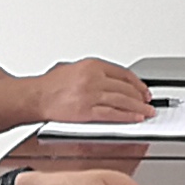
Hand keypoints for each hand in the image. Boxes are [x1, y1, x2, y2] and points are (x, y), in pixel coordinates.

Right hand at [35, 55, 161, 125]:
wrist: (36, 97)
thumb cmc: (50, 85)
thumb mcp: (74, 67)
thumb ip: (92, 71)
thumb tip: (109, 78)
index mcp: (92, 65)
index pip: (123, 73)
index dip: (137, 83)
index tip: (143, 89)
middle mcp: (93, 78)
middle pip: (126, 87)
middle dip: (140, 96)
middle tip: (148, 102)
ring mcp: (91, 95)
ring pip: (122, 101)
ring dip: (139, 107)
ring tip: (148, 111)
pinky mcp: (86, 111)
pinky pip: (112, 114)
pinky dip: (127, 116)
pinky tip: (135, 118)